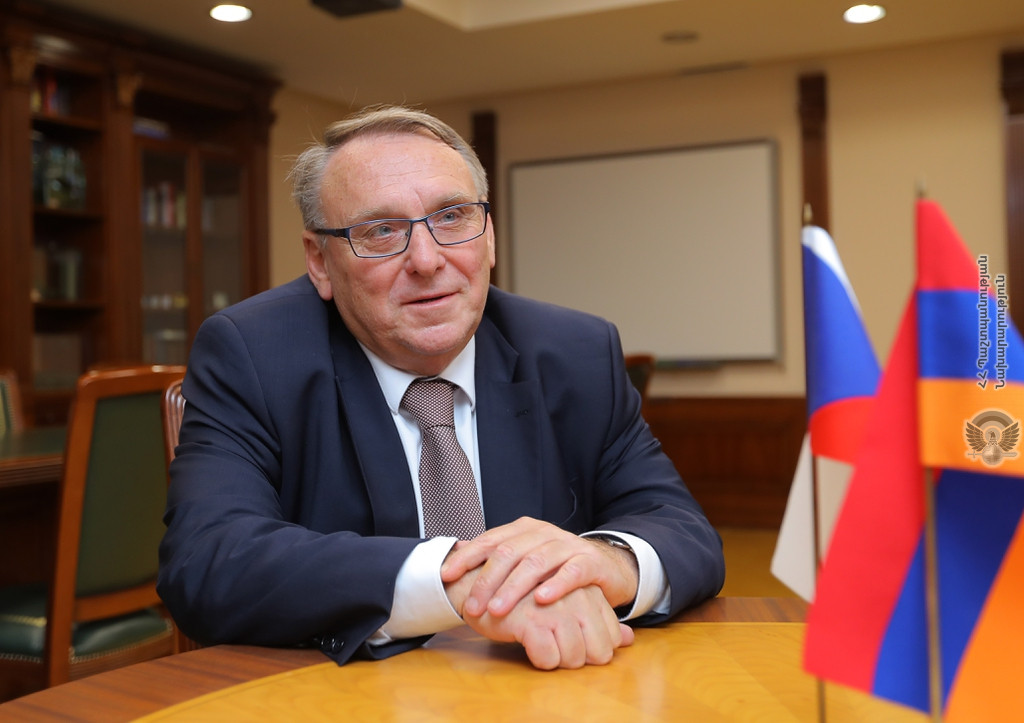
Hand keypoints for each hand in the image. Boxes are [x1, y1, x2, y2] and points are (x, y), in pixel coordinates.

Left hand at [440, 517, 638, 617]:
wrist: (605, 566)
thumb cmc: (556, 568)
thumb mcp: (524, 560)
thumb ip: (494, 557)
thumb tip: (454, 554)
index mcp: (524, 530)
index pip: (490, 540)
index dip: (467, 557)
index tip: (446, 576)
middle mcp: (544, 533)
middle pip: (510, 552)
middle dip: (487, 580)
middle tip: (473, 606)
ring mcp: (568, 545)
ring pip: (537, 562)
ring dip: (514, 587)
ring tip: (498, 610)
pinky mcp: (590, 561)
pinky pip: (572, 571)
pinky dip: (556, 585)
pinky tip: (541, 600)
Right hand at [459, 583, 634, 669]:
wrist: (480, 584)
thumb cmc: (527, 598)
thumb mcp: (568, 605)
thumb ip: (599, 620)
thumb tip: (628, 639)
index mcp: (588, 591)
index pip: (610, 639)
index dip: (593, 652)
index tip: (573, 649)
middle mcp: (577, 596)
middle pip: (597, 652)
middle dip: (579, 661)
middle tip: (558, 654)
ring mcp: (555, 607)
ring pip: (574, 658)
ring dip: (558, 662)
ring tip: (540, 647)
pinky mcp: (531, 619)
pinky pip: (548, 658)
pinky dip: (539, 660)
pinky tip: (526, 644)